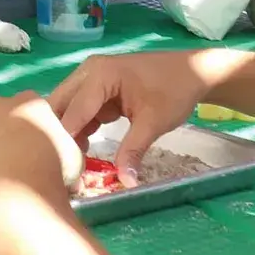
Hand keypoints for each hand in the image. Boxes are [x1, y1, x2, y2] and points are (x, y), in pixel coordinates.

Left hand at [0, 92, 83, 193]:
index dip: (33, 120)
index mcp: (30, 104)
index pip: (31, 103)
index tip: (40, 137)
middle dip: (0, 125)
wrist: (27, 177)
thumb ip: (67, 149)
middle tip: (14, 149)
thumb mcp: (74, 152)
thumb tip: (67, 158)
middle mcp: (0, 111)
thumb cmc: (57, 161)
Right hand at [48, 51, 205, 184]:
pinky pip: (80, 109)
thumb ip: (133, 150)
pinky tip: (85, 149)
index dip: (66, 141)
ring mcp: (92, 78)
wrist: (194, 73)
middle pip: (60, 105)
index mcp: (99, 75)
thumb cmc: (174, 91)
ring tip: (74, 161)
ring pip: (67, 107)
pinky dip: (81, 127)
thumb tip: (125, 182)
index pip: (72, 112)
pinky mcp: (99, 88)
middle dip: (60, 134)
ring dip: (69, 132)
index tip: (66, 170)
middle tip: (65, 165)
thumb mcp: (153, 123)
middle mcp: (88, 72)